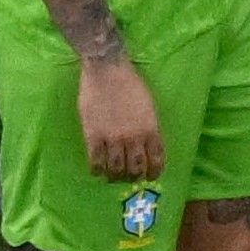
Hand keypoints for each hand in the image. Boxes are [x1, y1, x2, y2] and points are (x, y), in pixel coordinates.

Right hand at [73, 52, 165, 180]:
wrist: (108, 71)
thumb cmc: (131, 84)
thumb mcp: (149, 106)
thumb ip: (149, 126)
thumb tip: (147, 143)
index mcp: (151, 129)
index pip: (156, 158)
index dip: (155, 171)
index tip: (152, 177)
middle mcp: (134, 137)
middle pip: (136, 167)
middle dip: (134, 176)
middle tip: (130, 178)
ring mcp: (113, 138)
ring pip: (116, 167)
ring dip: (115, 176)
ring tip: (113, 178)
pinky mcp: (93, 135)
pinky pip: (95, 160)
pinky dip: (97, 169)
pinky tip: (97, 171)